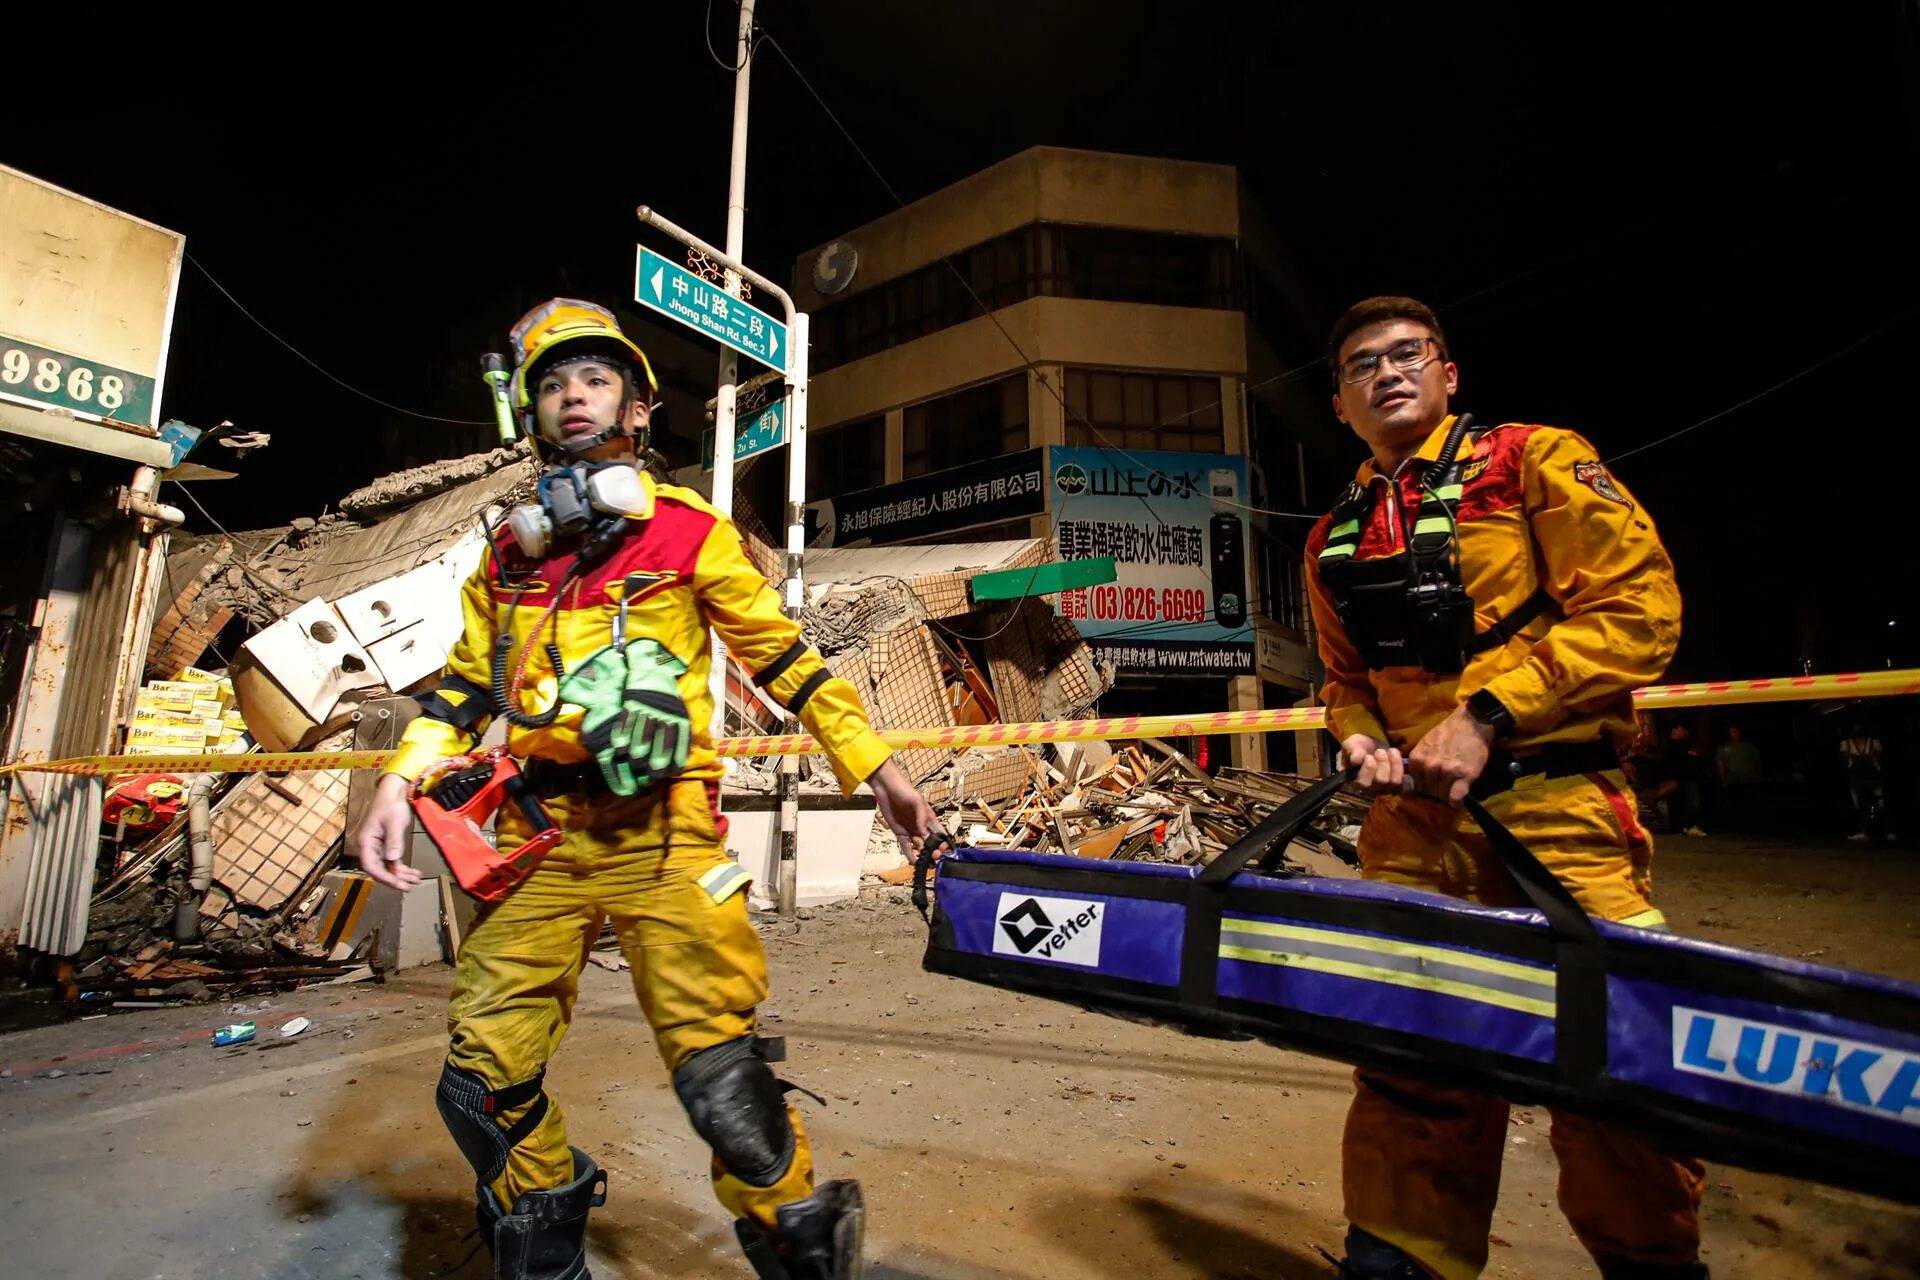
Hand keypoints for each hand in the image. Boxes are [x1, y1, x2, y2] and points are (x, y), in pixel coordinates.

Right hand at [356, 773, 422, 891]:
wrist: (393, 791)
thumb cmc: (391, 803)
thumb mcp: (394, 821)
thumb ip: (393, 841)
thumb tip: (393, 860)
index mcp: (366, 841)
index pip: (370, 865)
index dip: (383, 877)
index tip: (396, 883)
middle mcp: (370, 846)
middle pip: (379, 869)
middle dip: (394, 879)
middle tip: (408, 887)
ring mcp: (378, 846)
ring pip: (387, 867)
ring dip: (401, 875)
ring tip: (415, 881)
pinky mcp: (386, 844)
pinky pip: (393, 860)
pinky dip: (403, 867)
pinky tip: (413, 873)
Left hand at [867, 759, 939, 858]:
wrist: (886, 788)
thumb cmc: (904, 790)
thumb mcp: (917, 801)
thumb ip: (922, 817)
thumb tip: (925, 832)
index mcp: (928, 817)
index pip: (939, 832)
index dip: (942, 842)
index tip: (943, 849)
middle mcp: (920, 825)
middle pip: (930, 842)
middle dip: (934, 851)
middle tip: (935, 858)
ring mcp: (910, 830)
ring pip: (919, 846)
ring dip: (924, 855)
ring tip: (927, 863)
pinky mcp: (900, 833)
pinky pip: (906, 846)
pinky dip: (909, 854)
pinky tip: (913, 861)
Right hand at [1341, 734, 1406, 797]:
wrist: (1373, 746)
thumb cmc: (1360, 747)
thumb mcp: (1352, 745)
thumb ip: (1353, 752)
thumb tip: (1356, 760)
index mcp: (1356, 782)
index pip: (1364, 784)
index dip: (1369, 770)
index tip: (1369, 756)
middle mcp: (1372, 789)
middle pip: (1381, 782)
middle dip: (1382, 763)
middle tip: (1380, 751)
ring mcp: (1386, 788)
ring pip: (1394, 782)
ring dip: (1394, 763)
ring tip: (1390, 751)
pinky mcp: (1399, 785)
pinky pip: (1405, 781)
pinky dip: (1401, 766)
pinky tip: (1395, 754)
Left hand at [1406, 705, 1495, 805]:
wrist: (1471, 723)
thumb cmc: (1448, 733)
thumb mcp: (1425, 744)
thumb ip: (1419, 762)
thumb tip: (1412, 781)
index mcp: (1417, 759)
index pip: (1412, 786)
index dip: (1423, 788)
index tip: (1431, 786)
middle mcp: (1429, 766)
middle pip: (1428, 793)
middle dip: (1437, 790)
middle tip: (1447, 783)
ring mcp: (1446, 771)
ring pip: (1442, 796)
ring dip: (1449, 794)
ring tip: (1455, 786)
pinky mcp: (1464, 775)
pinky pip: (1455, 798)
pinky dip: (1457, 801)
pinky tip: (1460, 798)